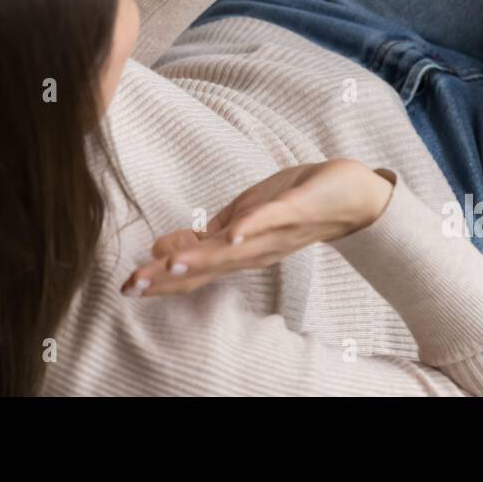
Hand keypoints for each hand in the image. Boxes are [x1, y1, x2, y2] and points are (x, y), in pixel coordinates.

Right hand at [120, 159, 396, 297]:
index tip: (128, 284)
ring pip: (233, 249)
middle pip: (207, 267)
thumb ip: (212, 232)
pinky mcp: (295, 209)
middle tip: (133, 285)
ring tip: (170, 264)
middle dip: (168, 277)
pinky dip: (251, 228)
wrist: (354, 196)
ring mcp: (275, 232)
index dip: (162, 277)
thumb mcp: (244, 215)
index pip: (196, 268)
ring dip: (201, 257)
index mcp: (241, 251)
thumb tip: (168, 243)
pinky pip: (270, 220)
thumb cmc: (297, 202)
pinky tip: (231, 234)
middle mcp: (255, 250)